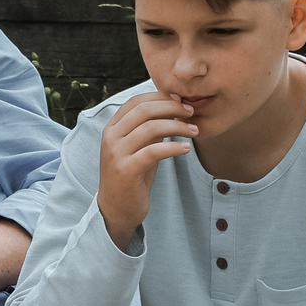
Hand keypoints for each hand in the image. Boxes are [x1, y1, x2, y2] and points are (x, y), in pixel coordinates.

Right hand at [96, 93, 197, 246]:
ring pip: (150, 128)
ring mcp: (116, 153)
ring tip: (194, 131)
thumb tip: (173, 108)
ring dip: (177, 126)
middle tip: (191, 112)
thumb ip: (149, 129)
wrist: (116, 209)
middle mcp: (111, 137)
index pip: (136, 101)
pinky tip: (186, 149)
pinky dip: (173, 147)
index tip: (182, 101)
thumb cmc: (131, 176)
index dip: (161, 97)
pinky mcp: (126, 170)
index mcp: (112, 128)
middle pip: (144, 110)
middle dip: (172, 107)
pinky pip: (153, 152)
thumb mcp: (138, 148)